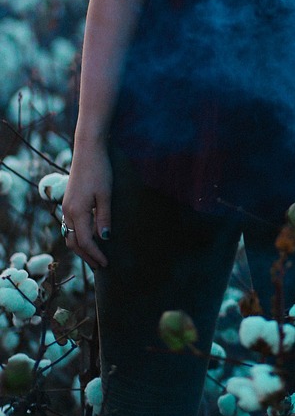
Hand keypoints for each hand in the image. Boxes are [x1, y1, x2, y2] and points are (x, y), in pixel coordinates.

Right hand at [62, 139, 112, 269]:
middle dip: (86, 255)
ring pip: (69, 235)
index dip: (95, 254)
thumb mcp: (105, 194)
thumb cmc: (99, 170)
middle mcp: (68, 211)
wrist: (88, 149)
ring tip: (94, 255)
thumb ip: (104, 217)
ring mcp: (66, 206)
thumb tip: (104, 238)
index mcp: (77, 211)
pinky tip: (88, 236)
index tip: (106, 263)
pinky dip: (77, 236)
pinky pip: (69, 225)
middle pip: (73, 242)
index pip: (85, 241)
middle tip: (100, 266)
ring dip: (80, 247)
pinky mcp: (68, 201)